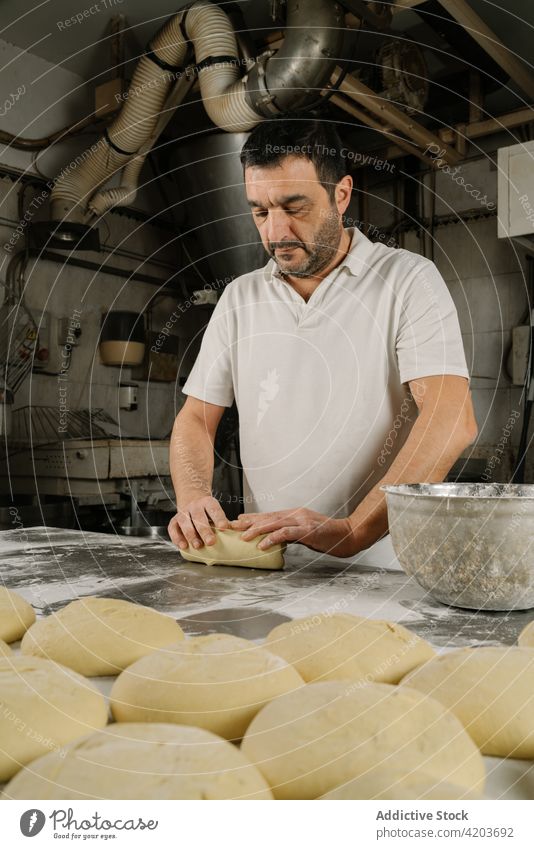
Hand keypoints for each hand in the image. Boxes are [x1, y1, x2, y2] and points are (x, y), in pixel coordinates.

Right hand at [168, 496, 228, 550]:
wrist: (191, 498)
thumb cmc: (207, 510)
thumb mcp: (216, 511)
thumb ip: (223, 521)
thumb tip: (234, 533)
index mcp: (207, 502)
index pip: (214, 509)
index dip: (219, 518)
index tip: (224, 527)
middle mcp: (194, 506)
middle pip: (199, 517)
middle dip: (205, 530)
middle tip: (211, 542)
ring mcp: (183, 512)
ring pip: (185, 522)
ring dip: (191, 535)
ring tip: (198, 545)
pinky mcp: (174, 520)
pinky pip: (173, 528)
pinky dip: (177, 538)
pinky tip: (183, 546)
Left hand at [231, 507, 359, 557]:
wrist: (349, 535)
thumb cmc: (328, 536)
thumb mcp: (306, 532)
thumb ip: (291, 533)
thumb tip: (276, 540)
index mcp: (295, 514)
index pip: (269, 515)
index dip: (252, 518)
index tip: (237, 521)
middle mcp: (296, 514)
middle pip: (268, 517)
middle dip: (249, 522)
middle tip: (232, 527)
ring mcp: (302, 521)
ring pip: (274, 523)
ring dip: (257, 530)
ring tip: (243, 537)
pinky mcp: (308, 531)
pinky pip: (286, 534)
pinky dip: (272, 538)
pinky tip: (263, 545)